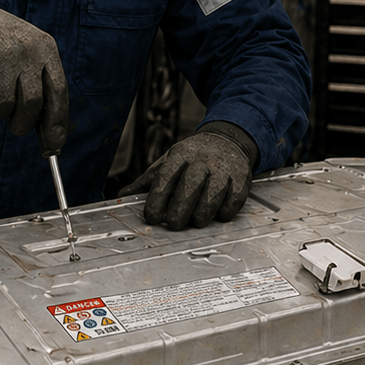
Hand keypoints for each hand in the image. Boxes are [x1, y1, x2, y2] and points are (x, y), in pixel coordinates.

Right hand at [0, 0, 67, 152]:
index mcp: (46, 48)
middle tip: (16, 127)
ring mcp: (3, 58)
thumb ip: (41, 85)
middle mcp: (28, 52)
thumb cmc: (3, 45)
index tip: (55, 143)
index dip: (58, 121)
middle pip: (32, 104)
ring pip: (6, 107)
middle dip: (24, 124)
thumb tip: (52, 136)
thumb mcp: (29, 53)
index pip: (59, 91)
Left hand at [122, 122, 258, 230]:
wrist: (228, 140)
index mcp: (180, 155)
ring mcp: (223, 169)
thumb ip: (147, 181)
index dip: (157, 199)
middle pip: (190, 186)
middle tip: (173, 224)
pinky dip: (225, 211)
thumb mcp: (168, 162)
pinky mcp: (241, 179)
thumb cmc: (193, 157)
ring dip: (203, 212)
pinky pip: (234, 200)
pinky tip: (217, 214)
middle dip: (180, 209)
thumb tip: (122, 195)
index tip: (151, 216)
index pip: (166, 177)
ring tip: (196, 221)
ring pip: (213, 194)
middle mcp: (202, 160)